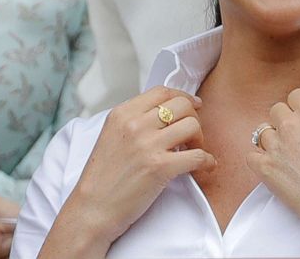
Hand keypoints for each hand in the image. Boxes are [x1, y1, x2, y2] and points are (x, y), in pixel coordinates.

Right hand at [41, 86, 215, 256]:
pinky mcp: (160, 168)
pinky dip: (207, 161)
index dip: (183, 97)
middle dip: (193, 118)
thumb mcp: (111, 136)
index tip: (193, 105)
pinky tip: (205, 166)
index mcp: (121, 114)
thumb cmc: (102, 178)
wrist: (92, 208)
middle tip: (191, 135)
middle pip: (181, 105)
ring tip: (193, 151)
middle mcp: (134, 125)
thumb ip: (134, 121)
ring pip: (192, 126)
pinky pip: (198, 156)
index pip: (161, 92)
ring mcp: (148, 145)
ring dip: (200, 139)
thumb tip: (164, 115)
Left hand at [246, 88, 299, 254]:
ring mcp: (274, 146)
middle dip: (285, 120)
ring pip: (262, 132)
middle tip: (296, 137)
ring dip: (273, 140)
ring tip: (287, 155)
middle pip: (276, 110)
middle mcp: (290, 125)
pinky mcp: (264, 166)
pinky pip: (251, 155)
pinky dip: (259, 159)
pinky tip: (273, 165)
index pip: (295, 95)